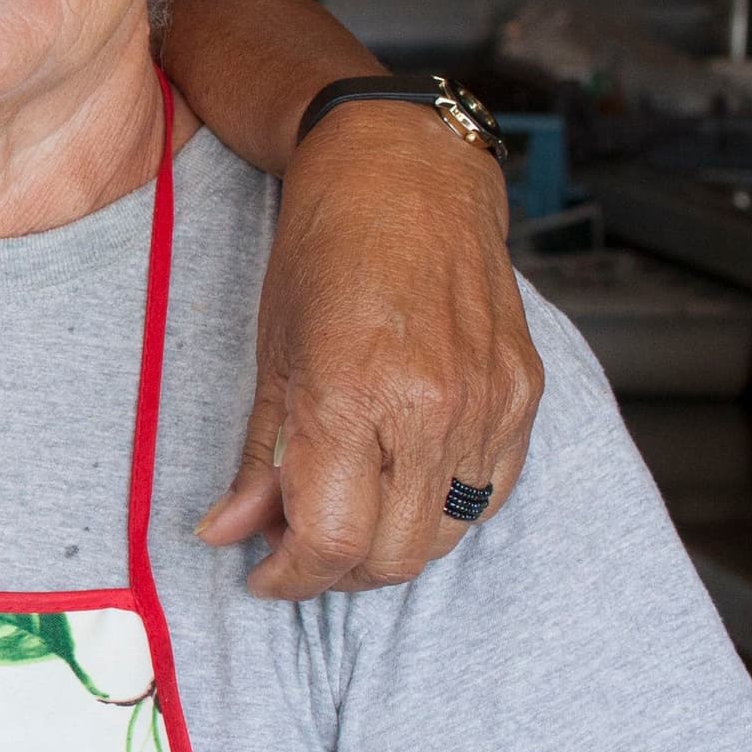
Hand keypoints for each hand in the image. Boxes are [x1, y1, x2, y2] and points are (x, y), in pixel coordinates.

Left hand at [200, 106, 541, 595]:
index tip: (266, 574)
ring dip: (388, 546)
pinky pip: (488, 494)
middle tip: (297, 545)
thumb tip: (228, 536)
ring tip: (345, 511)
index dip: (293, 577)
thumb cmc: (323, 250)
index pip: (332, 542)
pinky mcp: (523, 396)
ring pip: (444, 536)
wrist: (405, 174)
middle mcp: (431, 408)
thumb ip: (256, 457)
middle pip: (391, 556)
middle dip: (336, 571)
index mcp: (353, 396)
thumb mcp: (271, 354)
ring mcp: (488, 404)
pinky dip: (440, 509)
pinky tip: (400, 481)